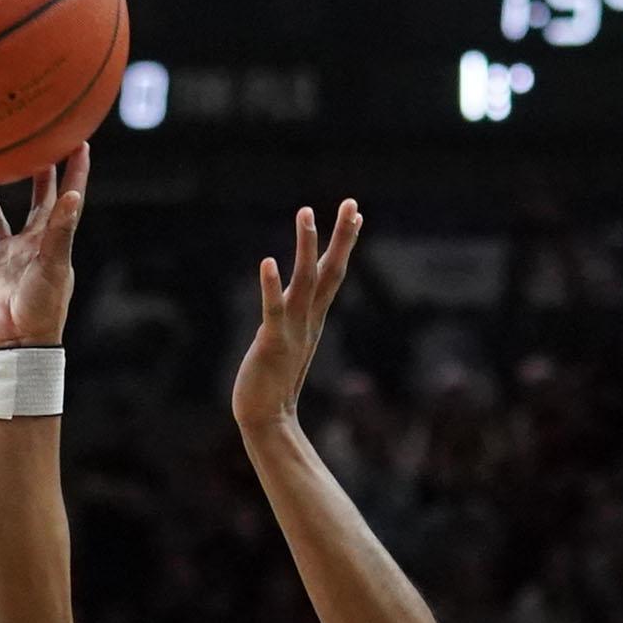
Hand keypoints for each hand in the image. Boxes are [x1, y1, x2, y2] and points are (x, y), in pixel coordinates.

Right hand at [0, 144, 87, 347]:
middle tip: (29, 141)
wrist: (16, 342)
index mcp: (51, 240)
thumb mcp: (54, 264)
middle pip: (33, 200)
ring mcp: (1, 254)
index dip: (74, 172)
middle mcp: (27, 243)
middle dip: (33, 173)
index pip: (66, 198)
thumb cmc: (43, 305)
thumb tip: (72, 194)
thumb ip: (60, 229)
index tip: (79, 141)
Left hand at [232, 198, 362, 429]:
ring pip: (304, 281)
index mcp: (313, 317)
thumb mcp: (291, 343)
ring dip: (306, 246)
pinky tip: (267, 262)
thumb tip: (299, 305)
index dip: (344, 243)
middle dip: (341, 237)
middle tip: (351, 203)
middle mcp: (308, 319)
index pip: (332, 274)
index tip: (356, 213)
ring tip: (306, 212)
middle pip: (330, 271)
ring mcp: (292, 329)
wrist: (267, 419)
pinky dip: (271, 286)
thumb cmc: (275, 383)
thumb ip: (296, 322)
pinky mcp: (271, 342)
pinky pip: (273, 309)